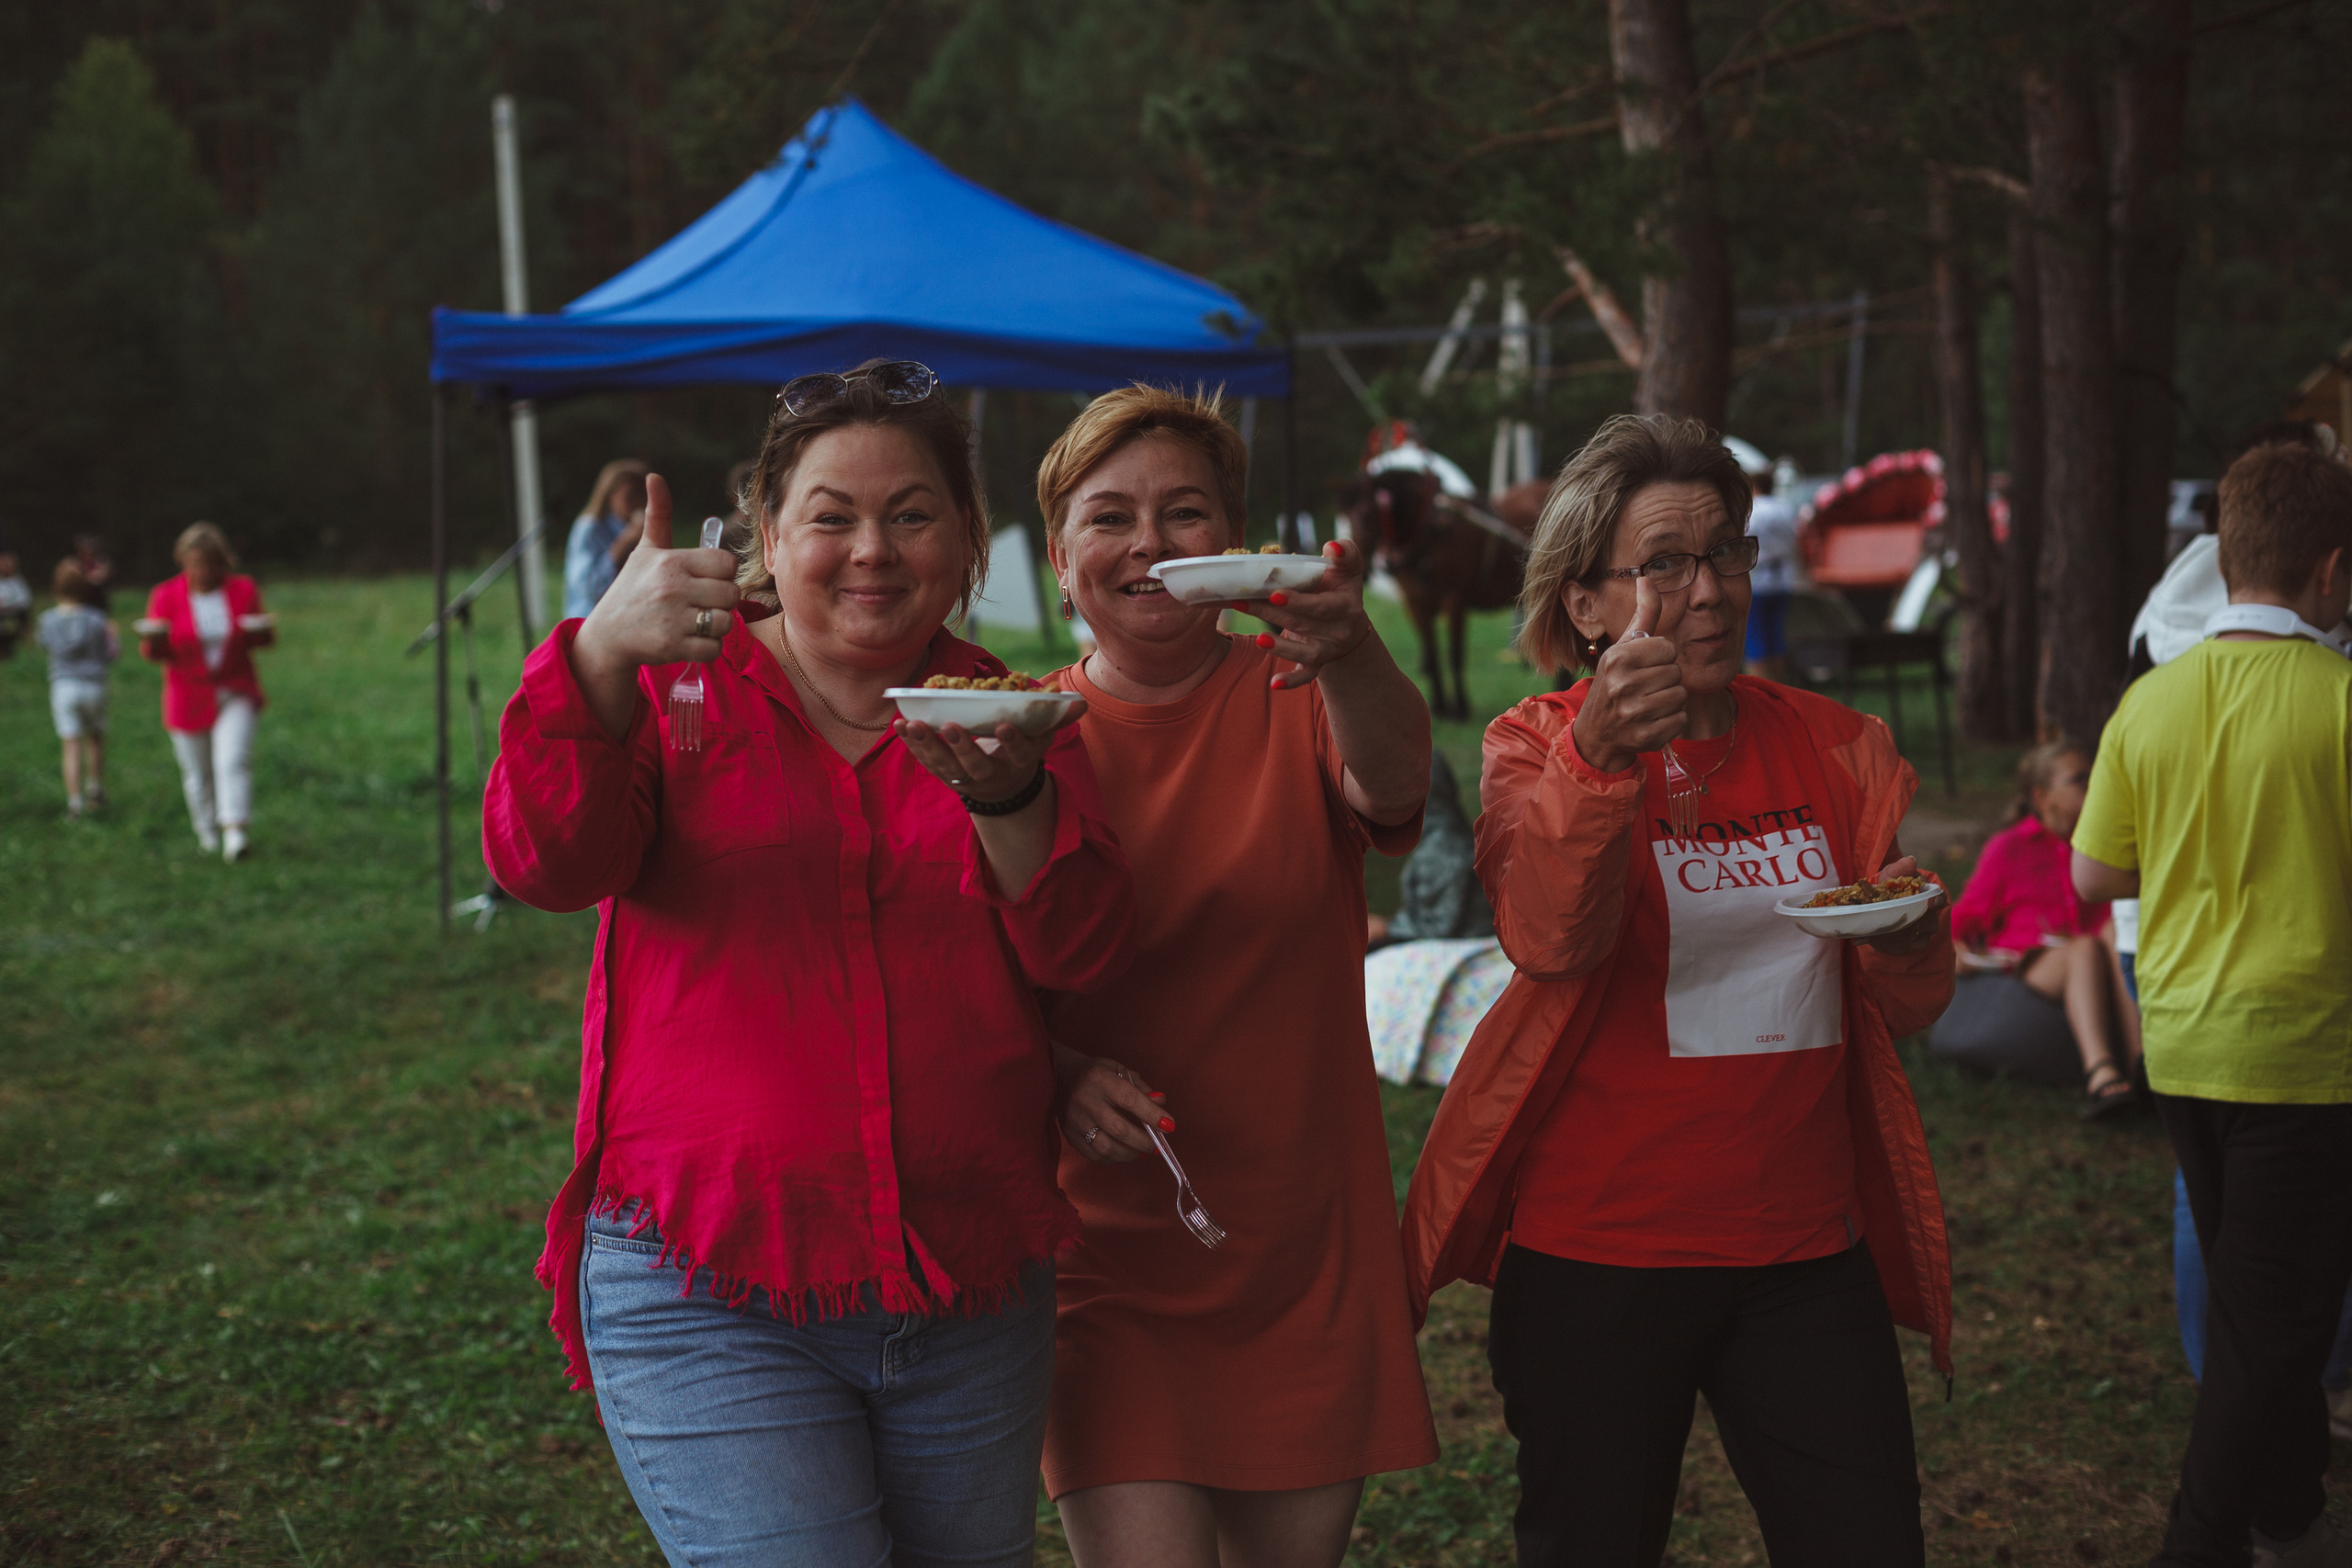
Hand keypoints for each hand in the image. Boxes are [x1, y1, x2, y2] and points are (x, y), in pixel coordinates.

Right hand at [571, 474, 739, 683]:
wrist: (607, 636)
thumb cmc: (632, 589)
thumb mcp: (644, 551)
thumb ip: (657, 515)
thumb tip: (654, 476)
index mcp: (671, 562)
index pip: (726, 563)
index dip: (721, 574)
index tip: (706, 580)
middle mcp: (673, 588)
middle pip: (731, 594)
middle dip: (722, 601)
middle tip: (703, 604)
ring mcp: (673, 619)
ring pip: (726, 622)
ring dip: (717, 626)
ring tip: (698, 622)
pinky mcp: (673, 647)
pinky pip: (714, 649)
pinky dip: (707, 648)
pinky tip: (691, 640)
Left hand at [895, 697, 1086, 805]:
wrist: (1003, 788)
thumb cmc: (1022, 750)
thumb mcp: (1042, 739)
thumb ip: (1058, 720)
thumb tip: (1082, 704)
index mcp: (1018, 763)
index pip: (1017, 753)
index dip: (1012, 741)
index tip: (1004, 725)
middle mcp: (991, 775)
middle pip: (976, 764)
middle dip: (963, 746)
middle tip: (951, 725)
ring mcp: (965, 777)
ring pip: (945, 765)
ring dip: (928, 744)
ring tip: (913, 723)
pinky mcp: (944, 774)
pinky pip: (926, 761)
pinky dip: (912, 744)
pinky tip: (899, 725)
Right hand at [1052, 1044, 1170, 1163]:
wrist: (1060, 1076)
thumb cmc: (1096, 1073)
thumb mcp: (1119, 1070)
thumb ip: (1141, 1088)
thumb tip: (1161, 1105)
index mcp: (1100, 1079)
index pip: (1130, 1099)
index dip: (1152, 1114)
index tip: (1169, 1125)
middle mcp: (1084, 1100)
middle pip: (1119, 1129)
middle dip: (1144, 1141)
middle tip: (1158, 1145)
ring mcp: (1074, 1120)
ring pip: (1106, 1147)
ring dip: (1130, 1153)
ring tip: (1142, 1151)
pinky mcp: (1069, 1135)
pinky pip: (1095, 1155)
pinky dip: (1114, 1157)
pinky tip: (1124, 1152)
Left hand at [1245, 538, 1375, 690]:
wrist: (1348, 622)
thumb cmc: (1339, 588)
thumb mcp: (1347, 569)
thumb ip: (1345, 553)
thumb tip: (1332, 546)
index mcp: (1346, 606)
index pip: (1323, 606)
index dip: (1300, 601)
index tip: (1275, 593)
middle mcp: (1339, 630)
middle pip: (1303, 623)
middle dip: (1270, 612)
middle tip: (1242, 601)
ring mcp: (1328, 649)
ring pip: (1305, 651)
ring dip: (1281, 647)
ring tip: (1259, 640)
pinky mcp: (1318, 662)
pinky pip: (1307, 675)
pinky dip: (1293, 681)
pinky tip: (1275, 683)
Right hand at [1570, 574, 1684, 772]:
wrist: (1597, 732)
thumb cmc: (1615, 682)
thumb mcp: (1624, 647)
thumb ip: (1643, 614)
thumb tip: (1646, 578)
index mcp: (1618, 657)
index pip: (1669, 648)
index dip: (1662, 657)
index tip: (1645, 667)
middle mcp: (1622, 684)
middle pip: (1676, 673)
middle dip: (1666, 680)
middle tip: (1645, 688)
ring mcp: (1632, 712)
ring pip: (1680, 696)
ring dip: (1670, 701)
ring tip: (1649, 704)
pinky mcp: (1644, 736)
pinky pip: (1680, 720)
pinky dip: (1671, 722)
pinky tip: (1651, 721)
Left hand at [1858, 855, 1948, 953]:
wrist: (1880, 908)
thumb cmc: (1890, 888)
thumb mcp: (1890, 877)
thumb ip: (1898, 870)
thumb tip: (1909, 860)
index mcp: (1928, 896)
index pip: (1939, 898)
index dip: (1937, 901)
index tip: (1932, 901)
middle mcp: (1929, 916)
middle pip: (1928, 923)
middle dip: (1910, 922)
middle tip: (1889, 919)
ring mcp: (1921, 933)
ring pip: (1913, 938)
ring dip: (1893, 935)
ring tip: (1871, 931)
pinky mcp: (1909, 946)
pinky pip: (1900, 948)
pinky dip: (1883, 944)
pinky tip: (1866, 938)